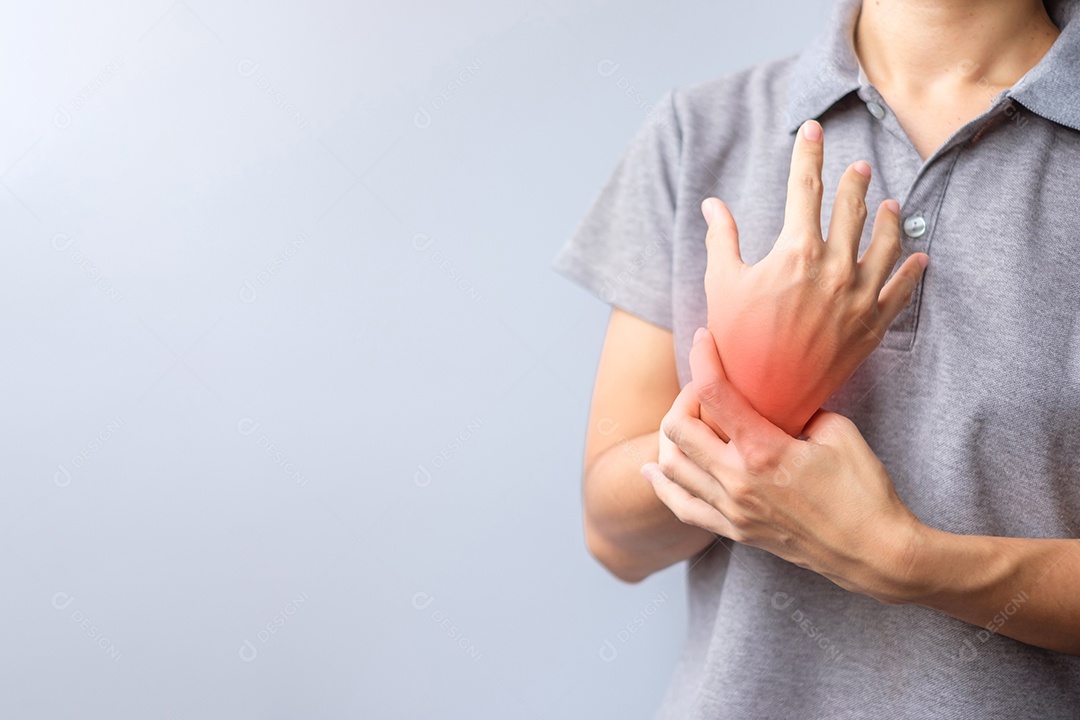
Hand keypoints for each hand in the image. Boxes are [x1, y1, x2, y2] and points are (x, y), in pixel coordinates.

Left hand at [645, 327, 925, 602]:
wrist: (873, 552)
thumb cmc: (863, 491)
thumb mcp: (837, 432)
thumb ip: (800, 410)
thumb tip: (779, 397)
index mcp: (763, 450)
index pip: (714, 393)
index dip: (702, 358)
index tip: (702, 338)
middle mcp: (738, 480)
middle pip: (677, 428)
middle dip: (684, 399)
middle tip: (704, 389)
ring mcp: (732, 510)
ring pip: (671, 467)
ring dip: (672, 436)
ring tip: (689, 420)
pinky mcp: (735, 531)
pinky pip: (682, 507)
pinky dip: (663, 484)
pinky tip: (654, 469)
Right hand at [702, 120, 927, 436]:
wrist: (763, 397)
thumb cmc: (735, 340)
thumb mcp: (721, 285)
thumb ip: (721, 239)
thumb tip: (712, 204)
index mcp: (796, 251)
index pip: (804, 186)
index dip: (808, 153)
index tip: (814, 129)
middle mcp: (834, 267)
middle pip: (851, 209)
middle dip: (854, 183)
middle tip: (861, 168)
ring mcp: (858, 297)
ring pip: (884, 243)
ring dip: (888, 220)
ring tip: (891, 205)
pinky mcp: (872, 326)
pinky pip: (900, 290)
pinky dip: (912, 270)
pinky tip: (918, 256)